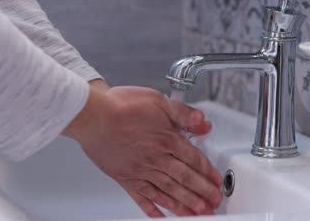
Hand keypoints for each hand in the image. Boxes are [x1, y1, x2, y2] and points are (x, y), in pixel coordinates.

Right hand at [65, 86, 222, 216]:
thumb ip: (183, 113)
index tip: (217, 183)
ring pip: (168, 192)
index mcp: (167, 139)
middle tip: (214, 203)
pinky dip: (153, 209)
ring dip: (185, 204)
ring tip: (197, 214)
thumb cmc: (121, 106)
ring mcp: (141, 171)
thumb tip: (203, 123)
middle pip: (185, 179)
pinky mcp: (125, 178)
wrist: (92, 116)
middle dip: (202, 193)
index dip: (208, 173)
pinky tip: (161, 217)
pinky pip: (142, 198)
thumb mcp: (158, 100)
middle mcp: (156, 159)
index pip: (194, 160)